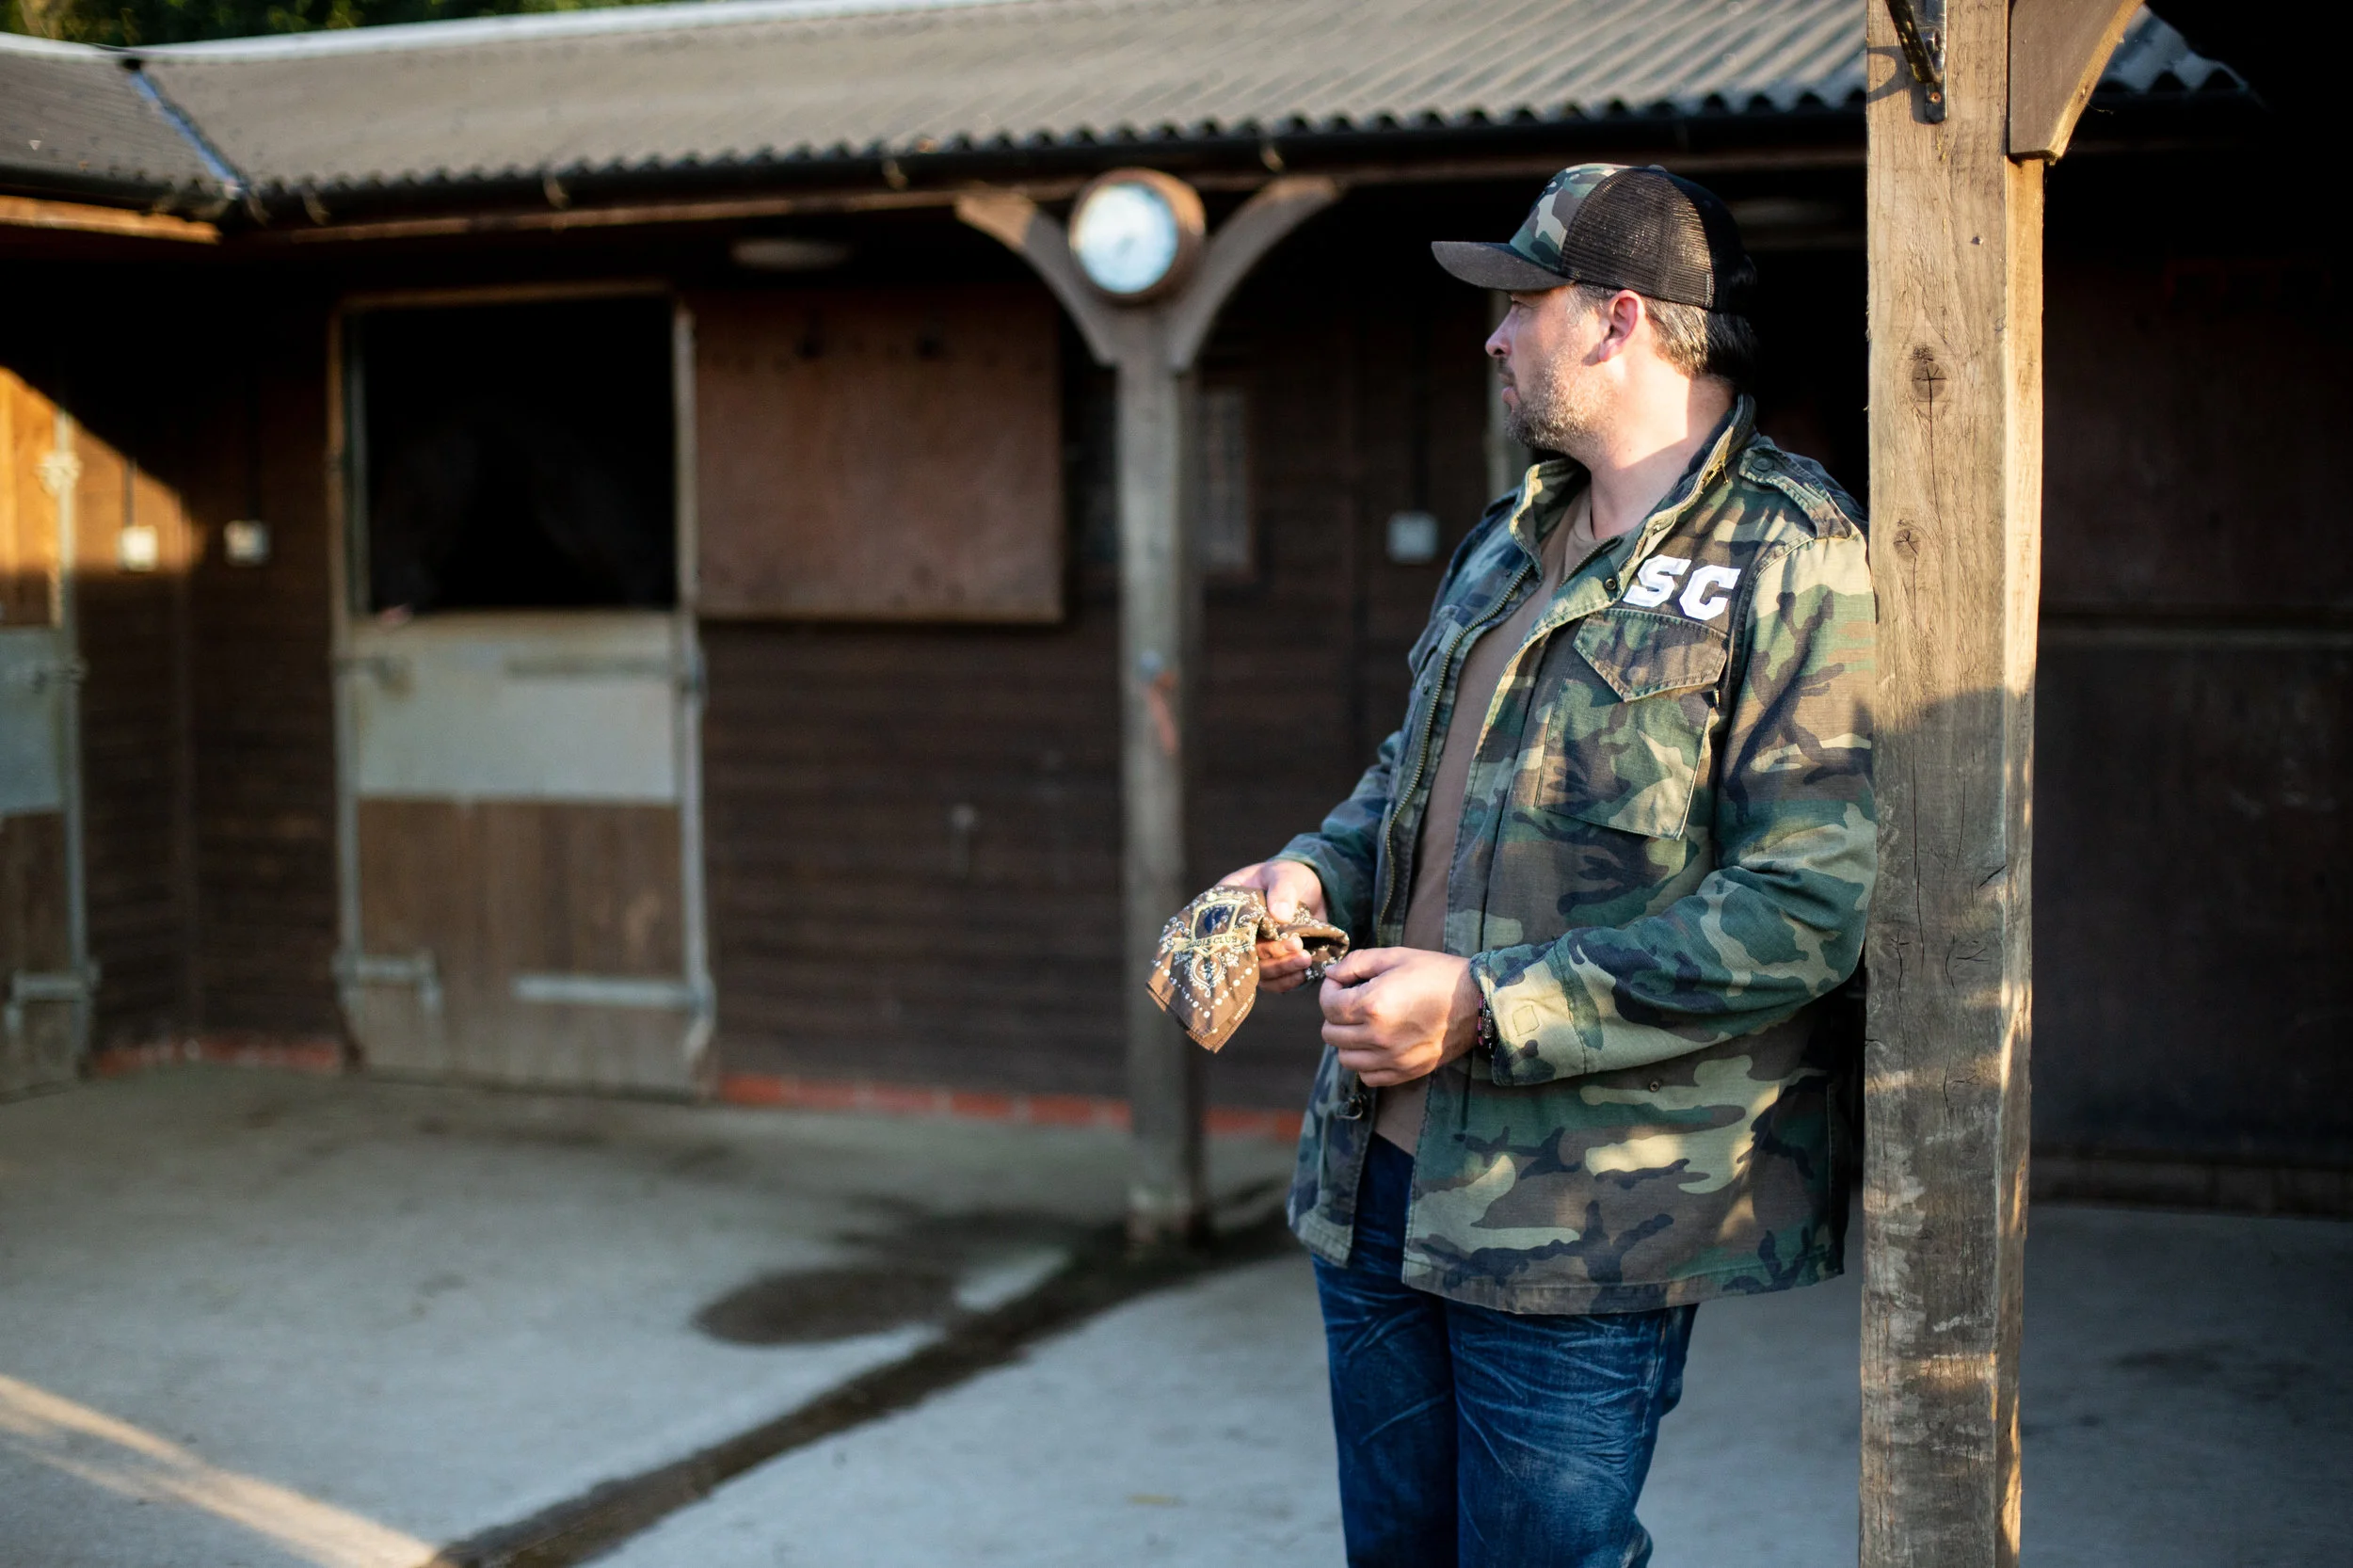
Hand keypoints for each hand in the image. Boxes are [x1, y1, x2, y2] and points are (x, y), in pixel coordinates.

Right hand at [1215, 861, 1328, 995]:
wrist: (1312, 891)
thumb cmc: (1290, 877)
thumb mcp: (1285, 875)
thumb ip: (1282, 890)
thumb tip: (1280, 915)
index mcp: (1229, 907)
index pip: (1222, 928)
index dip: (1237, 938)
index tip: (1261, 938)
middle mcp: (1236, 934)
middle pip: (1242, 953)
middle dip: (1270, 953)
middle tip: (1296, 944)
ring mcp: (1253, 951)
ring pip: (1258, 971)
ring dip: (1281, 968)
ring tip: (1304, 959)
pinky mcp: (1269, 963)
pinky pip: (1272, 981)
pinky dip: (1286, 980)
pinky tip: (1302, 973)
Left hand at [1318, 948, 1483, 1087]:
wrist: (1476, 1001)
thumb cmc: (1436, 974)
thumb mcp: (1395, 957)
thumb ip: (1356, 963)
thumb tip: (1332, 974)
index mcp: (1373, 1005)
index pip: (1328, 1006)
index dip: (1330, 989)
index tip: (1342, 982)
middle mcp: (1378, 1036)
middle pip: (1331, 1033)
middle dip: (1336, 1014)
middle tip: (1353, 1000)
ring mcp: (1391, 1058)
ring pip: (1345, 1058)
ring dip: (1347, 1040)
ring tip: (1363, 1023)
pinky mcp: (1405, 1072)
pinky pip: (1367, 1076)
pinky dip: (1365, 1062)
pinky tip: (1376, 1044)